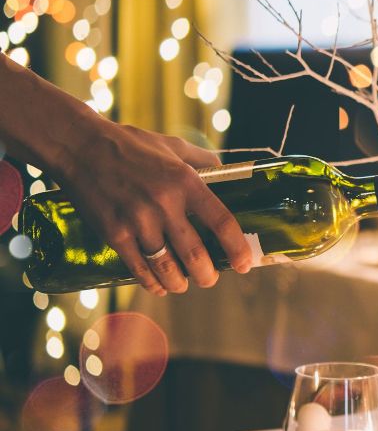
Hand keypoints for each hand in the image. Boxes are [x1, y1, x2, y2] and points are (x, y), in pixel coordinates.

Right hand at [58, 119, 251, 295]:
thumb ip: (203, 162)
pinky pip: (139, 268)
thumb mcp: (174, 146)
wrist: (80, 146)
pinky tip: (159, 286)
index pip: (222, 222)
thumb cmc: (131, 145)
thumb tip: (229, 175)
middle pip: (195, 255)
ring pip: (167, 268)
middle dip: (208, 275)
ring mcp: (138, 221)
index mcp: (186, 182)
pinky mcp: (114, 233)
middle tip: (211, 278)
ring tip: (184, 284)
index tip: (245, 263)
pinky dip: (152, 283)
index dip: (237, 248)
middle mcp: (164, 204)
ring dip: (180, 283)